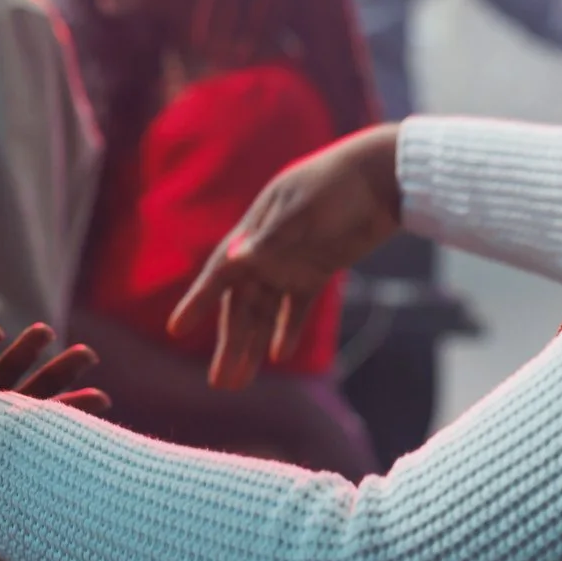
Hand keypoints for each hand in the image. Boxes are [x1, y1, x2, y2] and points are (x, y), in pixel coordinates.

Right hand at [169, 124, 402, 390]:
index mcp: (255, 232)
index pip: (221, 273)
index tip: (177, 329)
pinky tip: (277, 355)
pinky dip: (286, 330)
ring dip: (252, 344)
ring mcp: (291, 262)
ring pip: (264, 312)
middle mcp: (266, 251)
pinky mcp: (316, 270)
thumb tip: (233, 258)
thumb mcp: (304, 212)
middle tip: (220, 383)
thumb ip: (270, 239)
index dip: (199, 302)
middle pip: (241, 305)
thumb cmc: (339, 186)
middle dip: (230, 343)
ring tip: (239, 381)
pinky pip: (295, 308)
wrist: (384, 177)